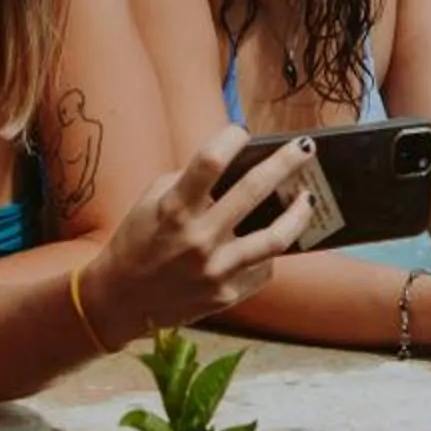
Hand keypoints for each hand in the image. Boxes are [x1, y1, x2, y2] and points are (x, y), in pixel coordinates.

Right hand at [79, 126, 314, 343]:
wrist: (121, 300)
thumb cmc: (138, 240)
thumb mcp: (152, 201)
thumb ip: (190, 181)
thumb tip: (237, 162)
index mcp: (174, 208)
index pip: (209, 161)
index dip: (231, 137)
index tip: (243, 130)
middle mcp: (198, 239)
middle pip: (253, 190)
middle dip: (285, 163)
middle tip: (306, 148)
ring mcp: (216, 271)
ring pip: (276, 238)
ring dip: (299, 213)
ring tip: (308, 197)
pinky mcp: (227, 295)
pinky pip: (263, 268)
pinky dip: (270, 251)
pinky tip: (274, 238)